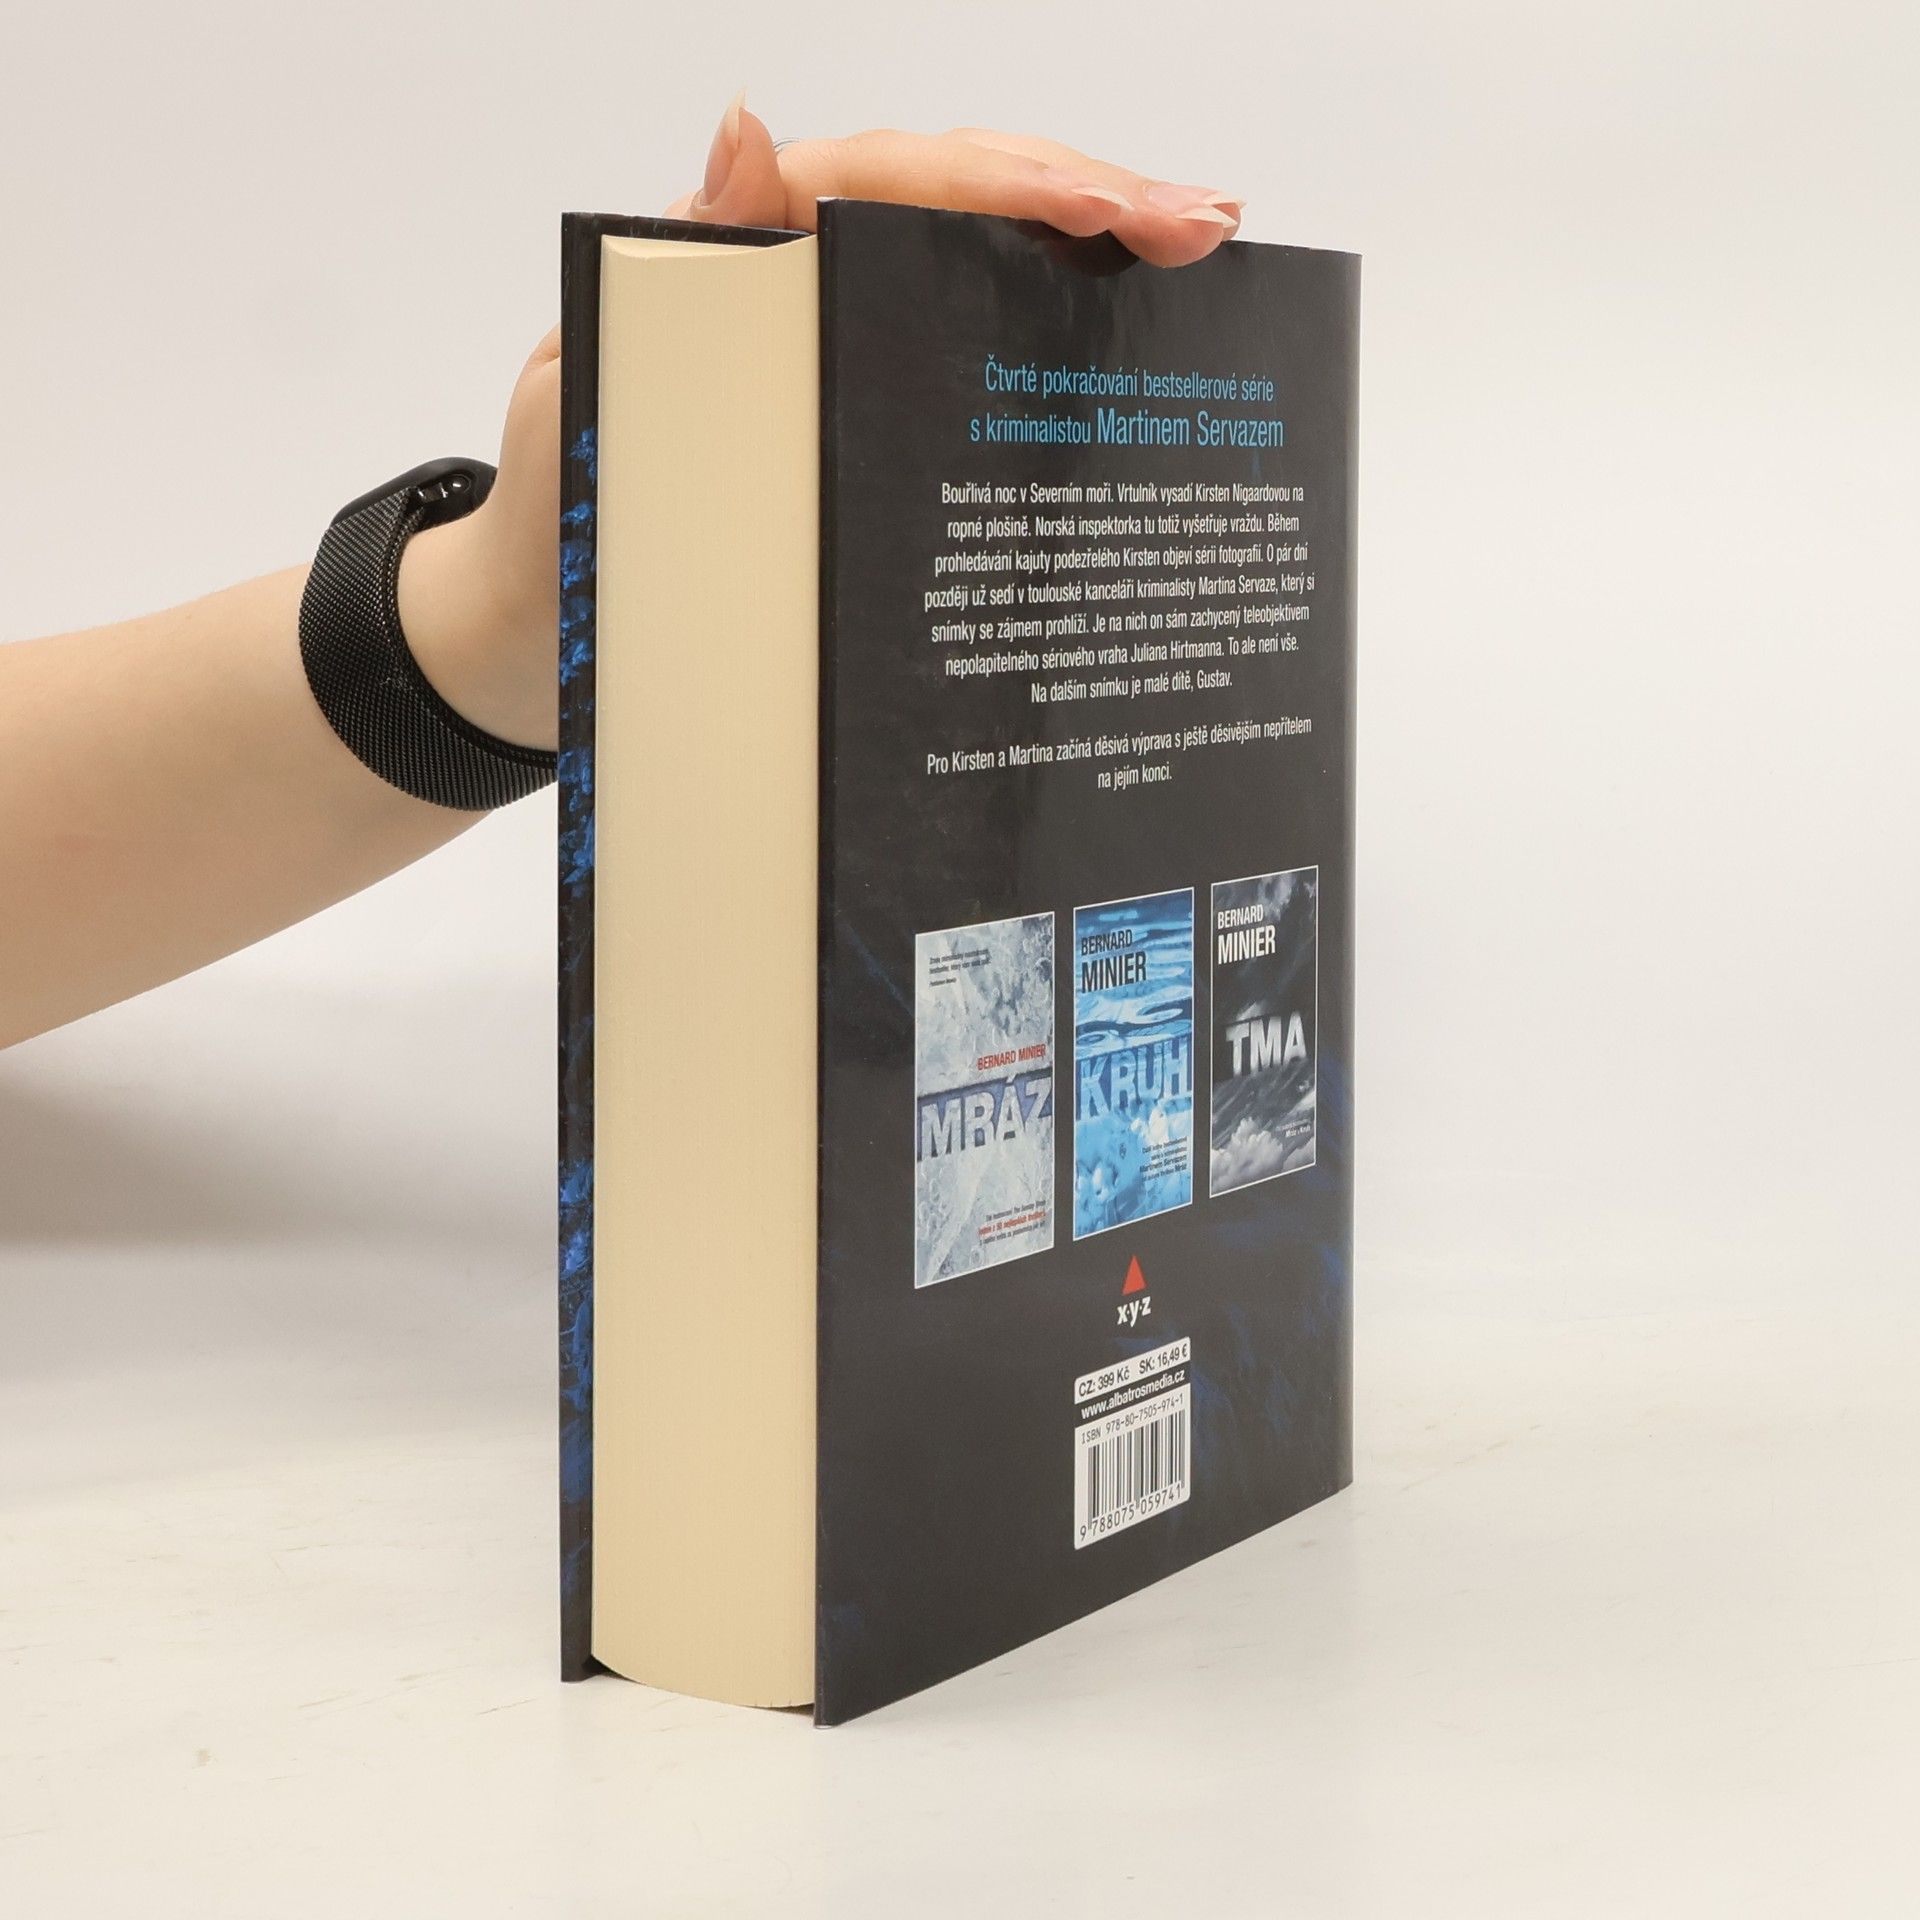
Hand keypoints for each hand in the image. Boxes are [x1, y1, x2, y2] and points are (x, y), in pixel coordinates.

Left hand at [408, 103, 1245, 752]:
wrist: (541, 636)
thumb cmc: (560, 519)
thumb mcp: (592, 384)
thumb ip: (674, 272)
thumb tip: (751, 133)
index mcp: (741, 248)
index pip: (899, 181)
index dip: (1019, 186)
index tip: (1130, 211)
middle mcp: (800, 277)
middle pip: (960, 204)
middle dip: (1091, 202)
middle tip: (1208, 226)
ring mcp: (835, 342)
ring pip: (975, 269)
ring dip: (1088, 262)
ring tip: (1196, 262)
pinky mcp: (854, 411)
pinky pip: (958, 353)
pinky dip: (1042, 343)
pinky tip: (1119, 349)